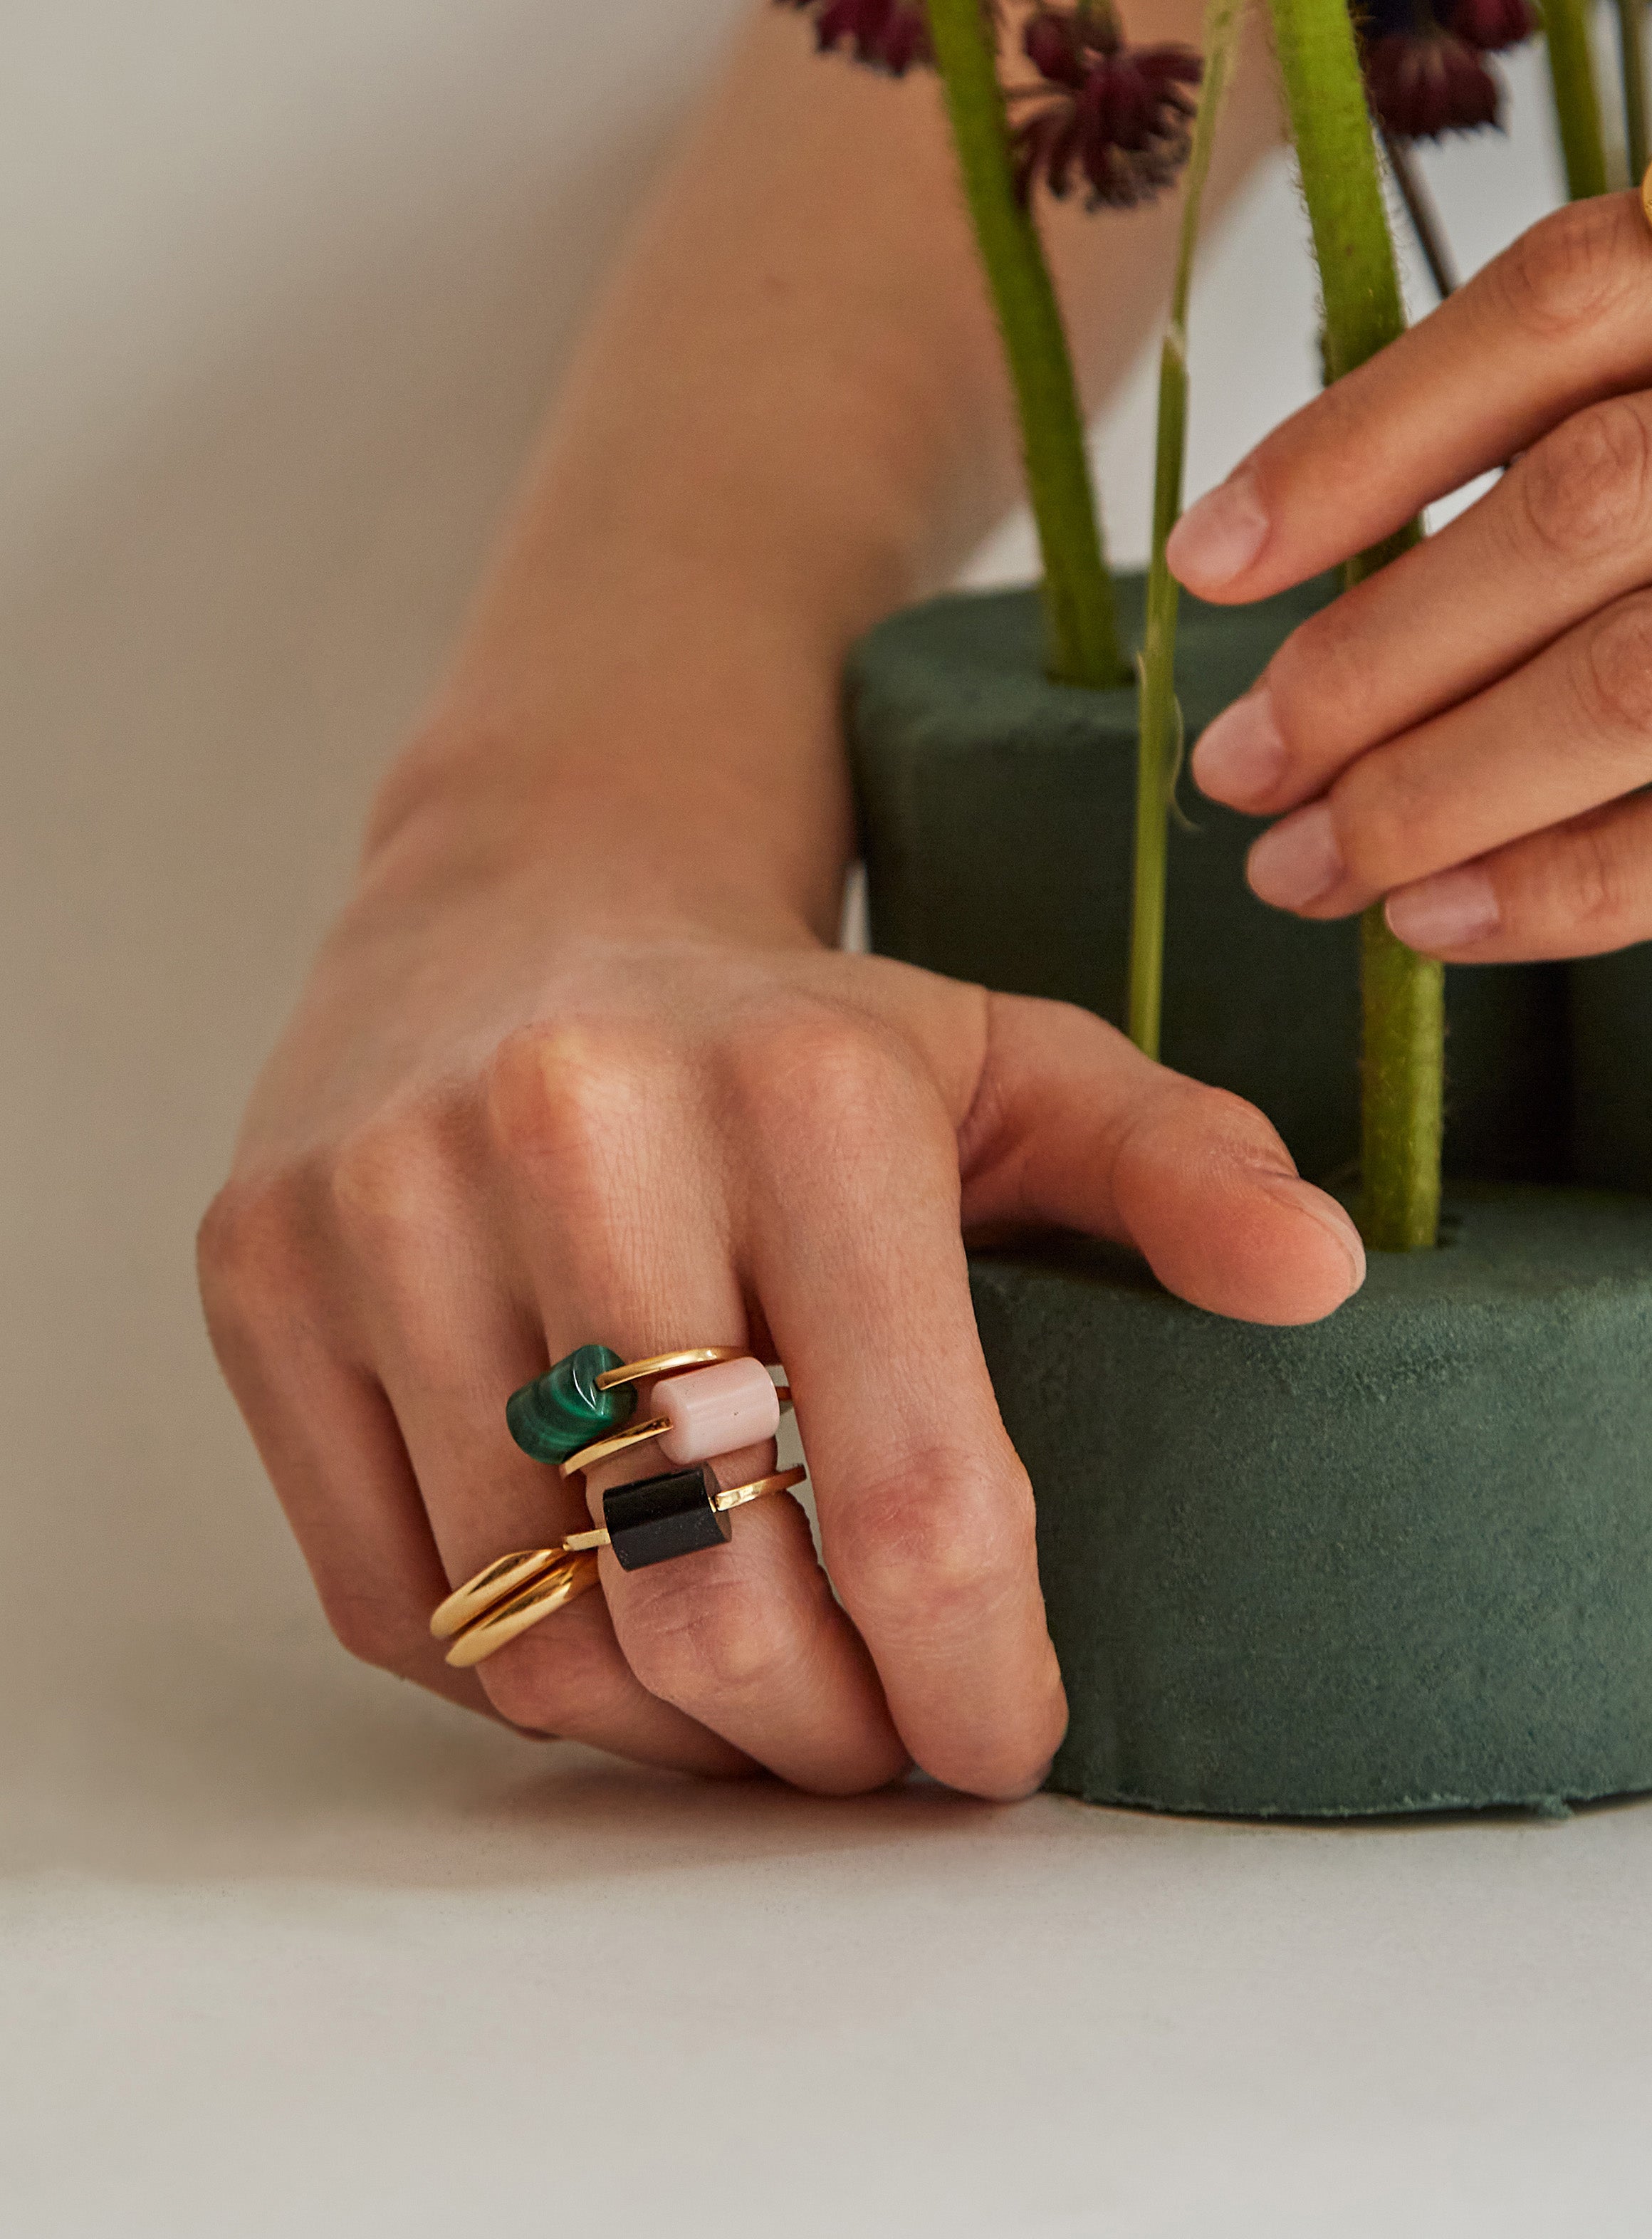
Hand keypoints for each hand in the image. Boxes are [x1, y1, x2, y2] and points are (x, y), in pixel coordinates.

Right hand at [199, 769, 1364, 1802]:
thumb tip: (1320, 1274)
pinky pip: (394, 1599)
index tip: (1002, 1737)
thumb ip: (1169, 1168)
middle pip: (719, 1602)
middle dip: (834, 1742)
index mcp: (806, 1091)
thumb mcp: (1007, 1058)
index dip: (977, 1682)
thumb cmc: (789, 1021)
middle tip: (882, 1743)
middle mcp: (575, 1132)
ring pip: (542, 1630)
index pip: (917, 1499)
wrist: (528, 889)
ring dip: (678, 1732)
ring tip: (758, 1702)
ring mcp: (385, 1207)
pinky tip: (611, 1631)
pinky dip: (520, 1666)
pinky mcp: (259, 1270)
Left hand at [1166, 191, 1651, 961]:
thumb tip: (1261, 561)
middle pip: (1570, 519)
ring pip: (1620, 684)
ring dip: (1428, 797)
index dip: (1358, 445)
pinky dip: (1547, 890)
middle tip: (1236, 769)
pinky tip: (1427, 919)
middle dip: (1366, 668)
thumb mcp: (1645, 389)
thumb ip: (1519, 432)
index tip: (1205, 562)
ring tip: (1300, 870)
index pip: (1549, 314)